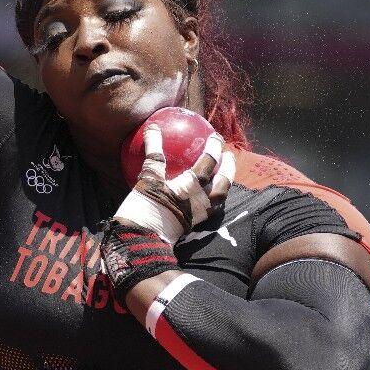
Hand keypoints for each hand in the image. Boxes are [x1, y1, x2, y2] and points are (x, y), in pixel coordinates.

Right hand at [114, 124, 235, 241]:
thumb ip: (153, 152)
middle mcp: (199, 202)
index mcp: (190, 188)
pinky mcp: (192, 224)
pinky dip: (213, 198)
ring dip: (225, 183)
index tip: (215, 136)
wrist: (141, 241)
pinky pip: (210, 209)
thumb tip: (153, 127)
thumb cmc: (143, 208)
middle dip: (228, 167)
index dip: (213, 148)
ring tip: (225, 172)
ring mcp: (198, 215)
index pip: (207, 164)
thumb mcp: (146, 178)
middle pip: (222, 183)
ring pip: (219, 198)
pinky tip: (208, 192)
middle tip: (229, 154)